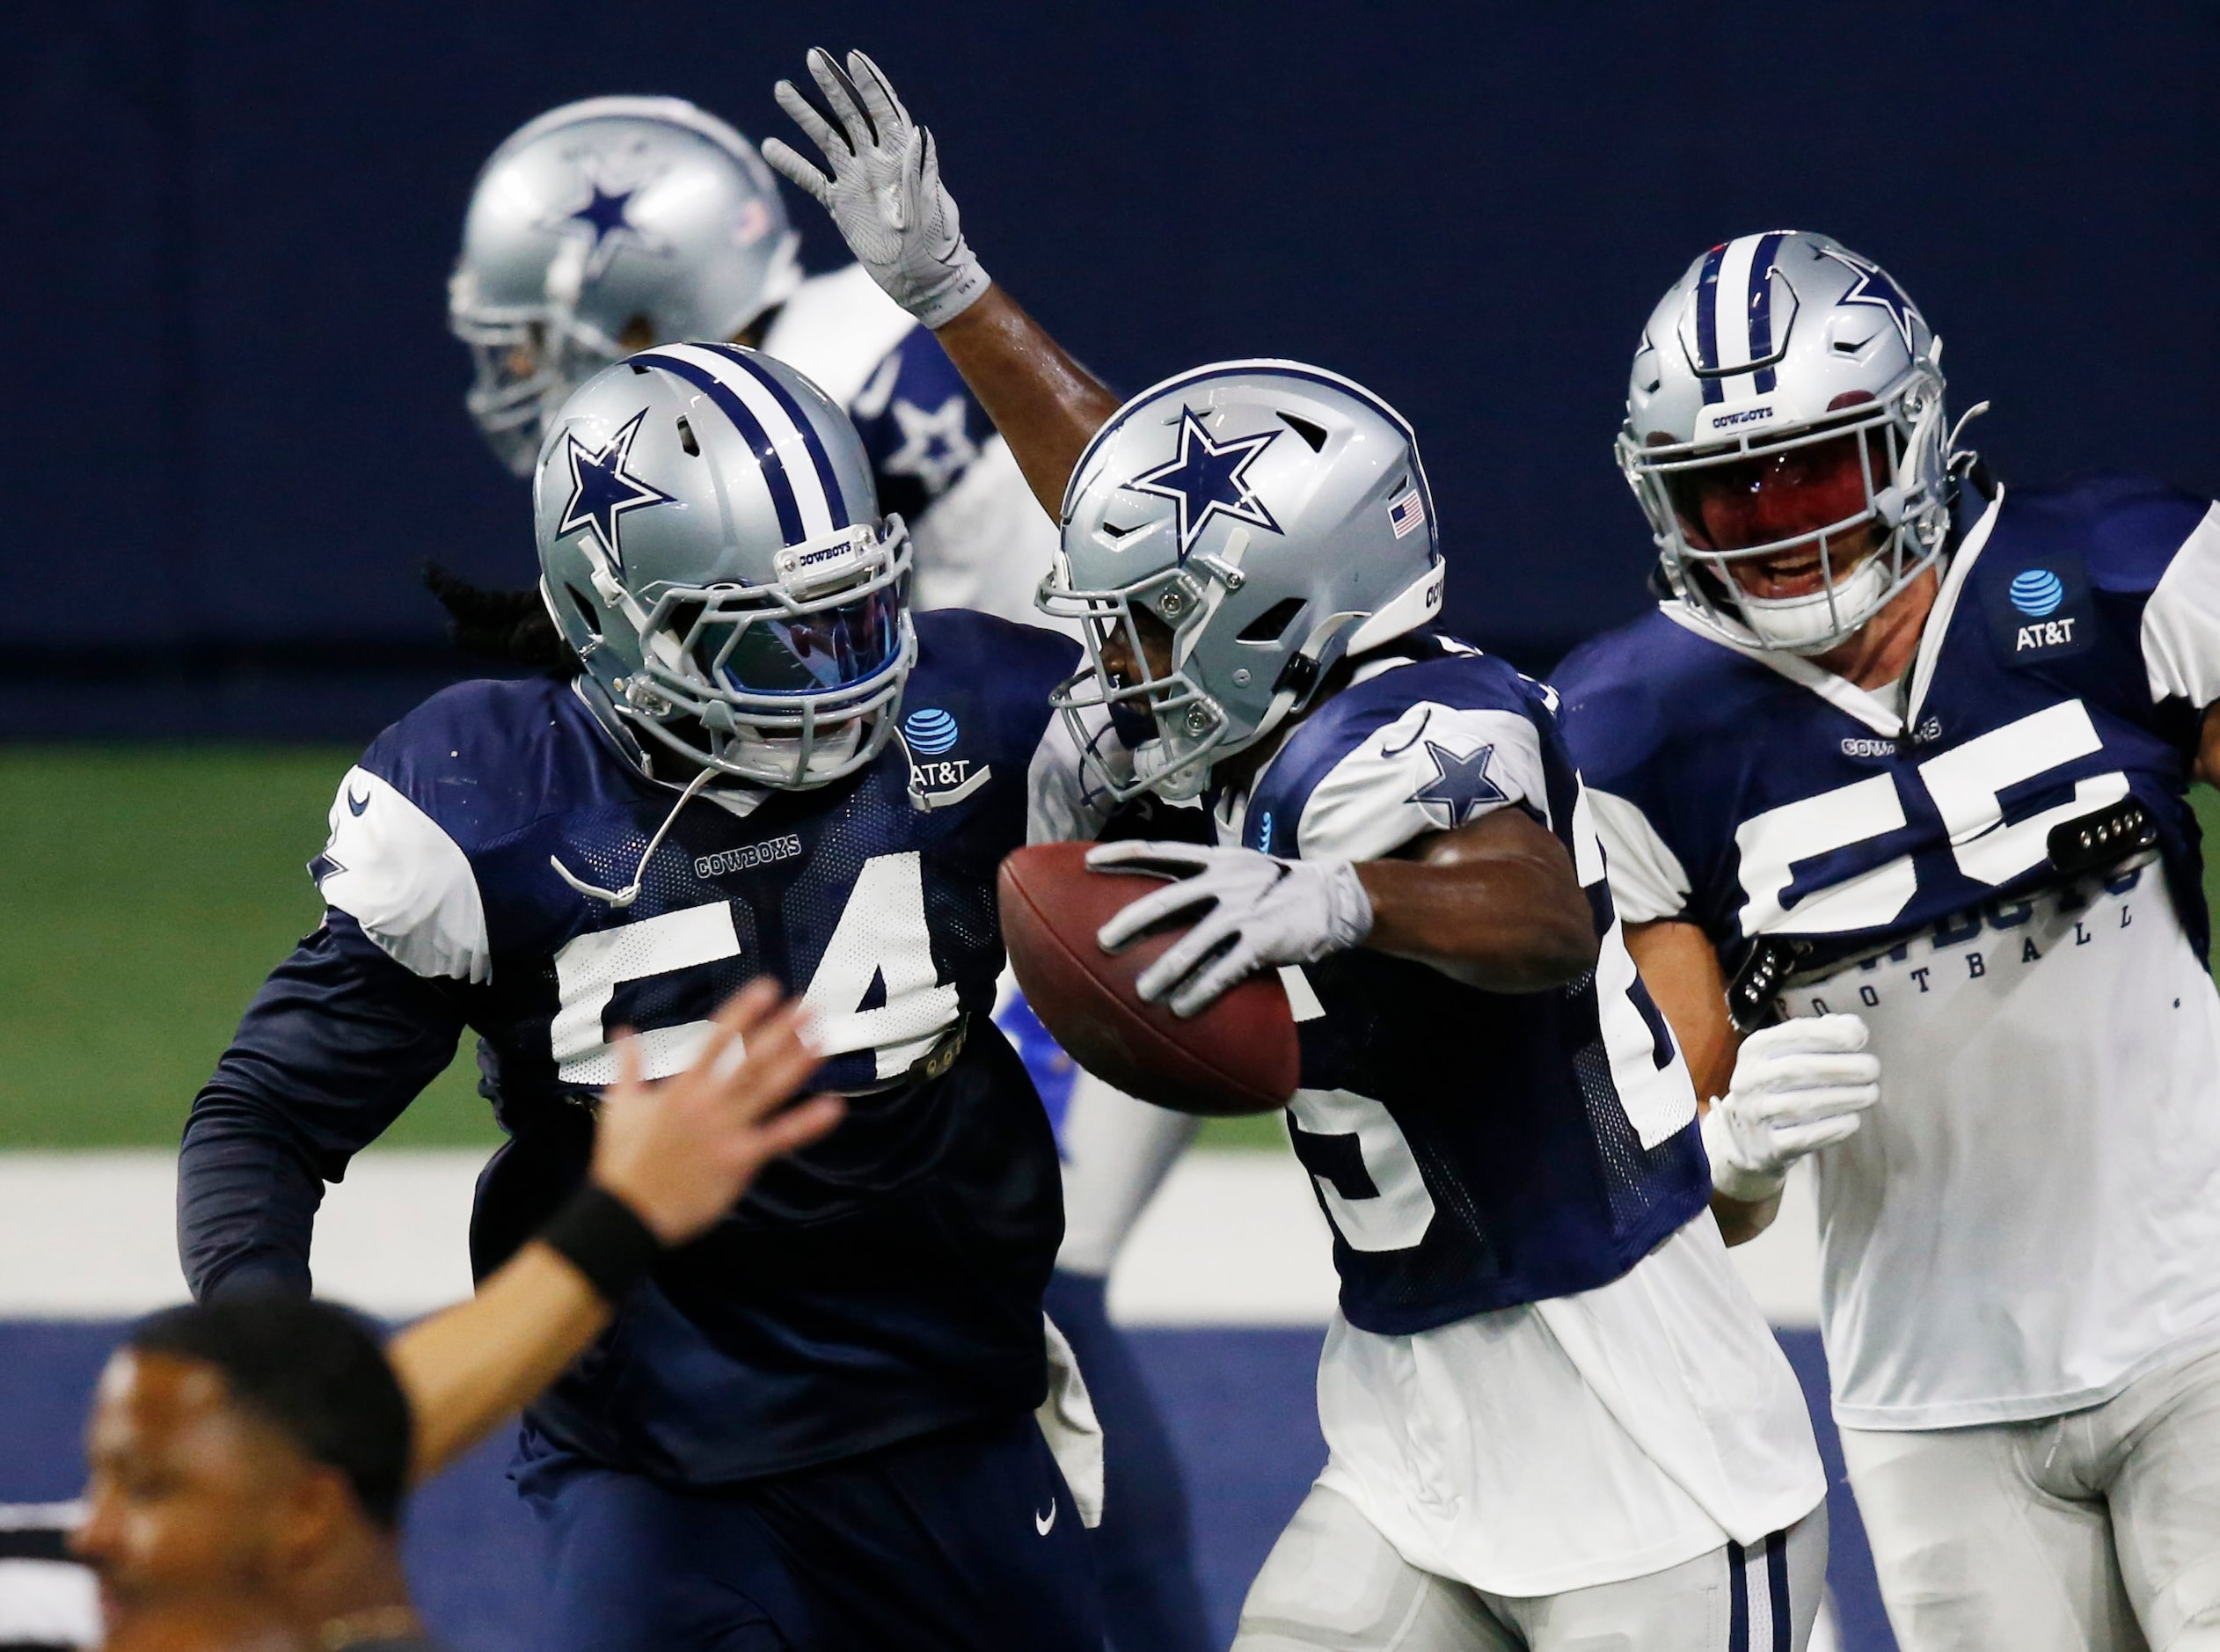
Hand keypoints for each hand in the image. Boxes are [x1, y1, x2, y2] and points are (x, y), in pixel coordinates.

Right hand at [591, 979, 843, 1244]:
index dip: (744, 1011)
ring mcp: (725, 1130)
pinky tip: (833, 1107)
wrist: (626, 1211)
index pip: (718, 1039)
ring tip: (824, 1041)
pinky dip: (807, 1123)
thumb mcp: (619, 1106)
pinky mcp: (738, 1160)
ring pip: (768, 1090)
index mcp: (681, 1087)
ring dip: (798, 1064)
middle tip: (810, 1007)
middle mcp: (707, 1103)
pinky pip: (779, 1138)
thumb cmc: (622, 1161)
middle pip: (751, 1059)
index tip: (768, 989)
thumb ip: (628, 1066)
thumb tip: (624, 1033)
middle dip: (782, 1030)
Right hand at [762, 49, 989, 328]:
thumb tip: (918, 133)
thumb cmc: (937, 247)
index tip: (852, 58)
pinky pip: (812, 179)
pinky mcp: (841, 205)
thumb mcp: (933, 211)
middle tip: (813, 57)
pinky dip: (793, 164)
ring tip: (783, 89)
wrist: (924, 282)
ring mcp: (857, 182)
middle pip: (850, 115)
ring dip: (805, 115)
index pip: (883, 111)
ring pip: (826, 140)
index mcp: (902, 158)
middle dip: (832, 86)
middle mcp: (877, 163)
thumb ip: (921, 174)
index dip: (870, 84)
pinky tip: (770, 147)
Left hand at [1089, 840, 1372, 1018]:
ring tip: (1143, 993)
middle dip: (1131, 921)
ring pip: (1193, 944)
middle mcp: (1226, 880)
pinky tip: (1183, 1009)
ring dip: (1164, 971)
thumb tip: (1158, 904)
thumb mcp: (1240, 870)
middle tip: (1103, 942)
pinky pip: (1224, 971)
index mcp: (1215, 859)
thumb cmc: (1276, 888)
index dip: (1122, 854)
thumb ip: (1204, 881)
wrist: (1333, 897)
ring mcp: (1245, 910)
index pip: (1160, 850)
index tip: (1088, 861)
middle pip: (1167, 899)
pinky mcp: (1264, 940)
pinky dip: (1200, 992)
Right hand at [1702, 1013, 1878, 1201]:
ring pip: (1800, 1104)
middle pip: (1796, 1069)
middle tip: (1872, 1069)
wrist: (1750, 1138)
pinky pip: (1802, 1137)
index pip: (1790, 1034)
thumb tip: (1854, 1028)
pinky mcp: (1767, 1147)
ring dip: (1843, 1097)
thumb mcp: (1789, 1054)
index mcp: (1754, 1050)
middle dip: (1841, 1067)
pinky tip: (1853, 1120)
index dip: (1827, 1034)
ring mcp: (1754, 1115)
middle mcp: (1748, 1080)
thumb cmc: (1781, 1086)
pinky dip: (1832, 1129)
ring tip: (1870, 1094)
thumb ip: (1822, 1035)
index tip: (1859, 1039)